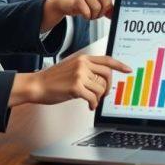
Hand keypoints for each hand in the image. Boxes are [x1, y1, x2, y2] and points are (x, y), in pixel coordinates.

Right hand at [8, 54, 132, 109]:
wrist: (36, 85)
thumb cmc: (52, 79)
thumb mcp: (70, 67)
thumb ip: (85, 69)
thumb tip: (100, 79)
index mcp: (83, 58)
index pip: (107, 59)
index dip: (119, 65)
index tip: (128, 69)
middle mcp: (83, 64)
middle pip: (107, 75)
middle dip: (108, 87)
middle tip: (104, 94)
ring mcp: (79, 75)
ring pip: (100, 88)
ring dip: (98, 98)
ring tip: (91, 100)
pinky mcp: (75, 87)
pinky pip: (93, 97)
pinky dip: (93, 103)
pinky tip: (89, 105)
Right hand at [44, 0, 140, 26]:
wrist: (64, 2)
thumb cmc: (82, 1)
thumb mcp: (96, 1)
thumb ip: (107, 6)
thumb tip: (117, 13)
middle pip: (107, 3)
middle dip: (102, 11)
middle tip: (95, 11)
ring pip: (98, 9)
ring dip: (94, 15)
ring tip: (88, 10)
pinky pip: (89, 13)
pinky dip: (87, 16)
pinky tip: (82, 12)